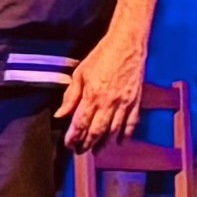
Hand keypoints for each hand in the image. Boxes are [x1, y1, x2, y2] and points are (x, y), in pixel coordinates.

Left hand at [62, 31, 149, 147]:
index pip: (80, 123)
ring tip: (97, 151)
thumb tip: (61, 114)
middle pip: (96, 131)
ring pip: (113, 130)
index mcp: (92, 95)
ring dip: (104, 143)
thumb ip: (70, 96)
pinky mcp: (136, 101)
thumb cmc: (102, 56)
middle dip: (87, 144)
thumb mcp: (80, 74)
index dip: (73, 137)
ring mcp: (124, 103)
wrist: (127, 45)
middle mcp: (108, 102)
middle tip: (80, 152)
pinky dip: (126, 134)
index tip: (68, 144)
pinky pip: (132, 123)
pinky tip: (120, 142)